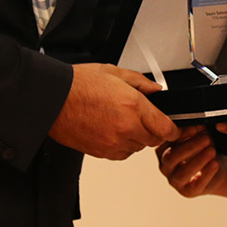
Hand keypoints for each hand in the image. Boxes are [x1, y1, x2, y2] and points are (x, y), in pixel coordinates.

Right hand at [49, 63, 178, 159]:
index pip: (166, 128)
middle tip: (143, 119)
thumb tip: (156, 90)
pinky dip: (122, 145)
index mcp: (133, 106)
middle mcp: (126, 127)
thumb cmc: (78, 84)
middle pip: (153, 140)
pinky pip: (121, 154)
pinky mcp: (101, 152)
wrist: (53, 100)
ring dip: (136, 138)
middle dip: (153, 131)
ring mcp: (113, 142)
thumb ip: (141, 82)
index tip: (173, 127)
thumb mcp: (114, 72)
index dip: (173, 129)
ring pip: (137, 148)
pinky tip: (111, 130)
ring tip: (121, 121)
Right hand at [156, 127, 226, 197]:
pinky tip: (215, 164)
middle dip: (190, 146)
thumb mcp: (198, 134)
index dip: (181, 133)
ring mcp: (175, 180)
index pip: (166, 141)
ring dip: (198, 160)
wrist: (216, 167)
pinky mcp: (188, 192)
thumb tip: (197, 121)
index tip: (197, 126)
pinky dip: (206, 174)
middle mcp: (165, 165)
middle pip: (172, 157)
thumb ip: (195, 129)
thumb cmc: (204, 146)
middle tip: (207, 138)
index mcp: (163, 148)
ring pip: (182, 172)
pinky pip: (195, 185)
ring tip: (212, 150)